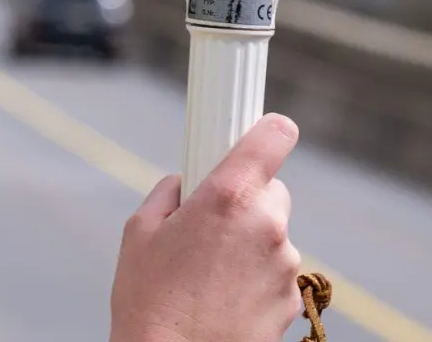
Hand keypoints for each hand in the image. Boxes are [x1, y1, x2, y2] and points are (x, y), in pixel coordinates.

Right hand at [109, 114, 302, 341]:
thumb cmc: (149, 300)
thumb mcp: (139, 232)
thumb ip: (169, 194)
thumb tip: (185, 184)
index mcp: (228, 197)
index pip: (273, 138)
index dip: (269, 131)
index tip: (264, 132)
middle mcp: (266, 225)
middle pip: (271, 191)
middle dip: (246, 201)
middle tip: (210, 225)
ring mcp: (284, 265)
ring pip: (273, 235)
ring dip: (251, 244)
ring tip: (209, 274)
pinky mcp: (292, 300)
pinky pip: (277, 273)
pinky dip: (257, 279)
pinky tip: (224, 298)